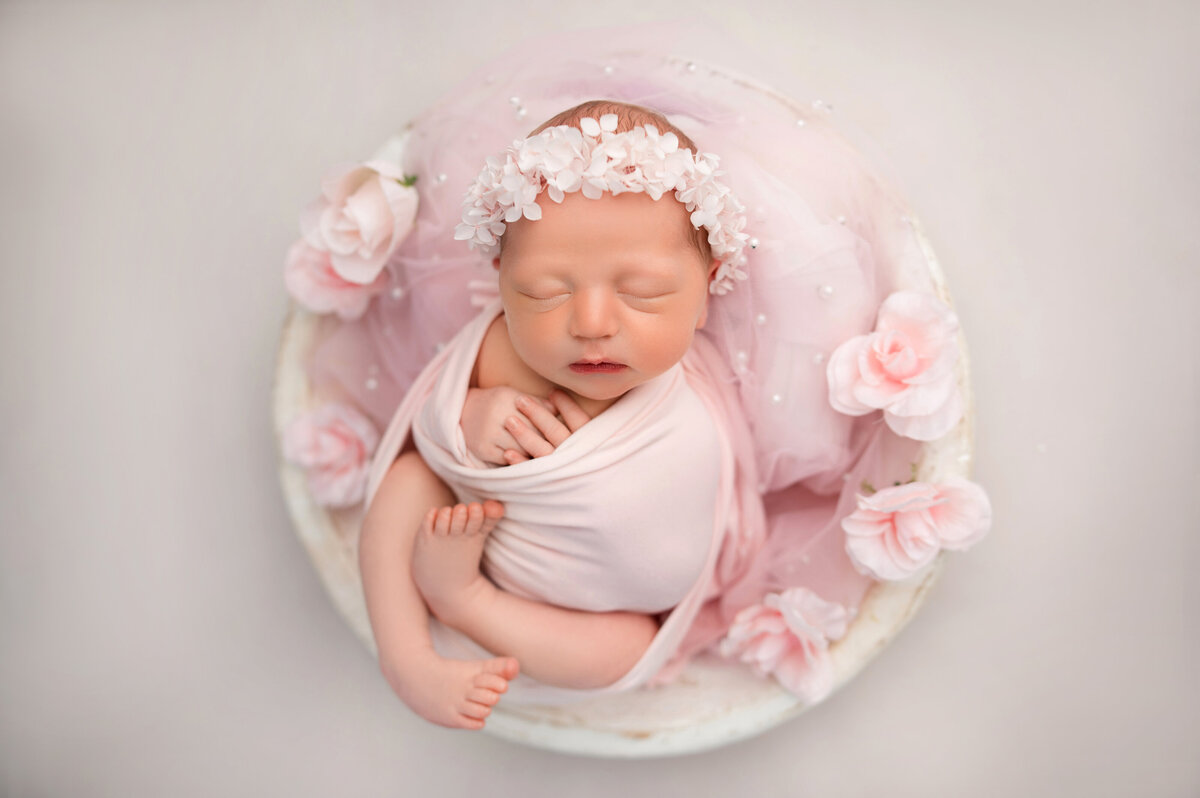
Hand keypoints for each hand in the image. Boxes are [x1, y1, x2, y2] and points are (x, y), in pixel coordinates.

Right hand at [460, 387, 589, 465]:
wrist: (463, 411)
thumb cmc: (498, 403)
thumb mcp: (515, 396)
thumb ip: (539, 404)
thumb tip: (562, 413)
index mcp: (508, 397)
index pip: (536, 414)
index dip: (552, 426)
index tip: (568, 435)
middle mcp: (497, 414)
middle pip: (531, 432)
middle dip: (547, 442)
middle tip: (565, 451)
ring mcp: (489, 433)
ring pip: (520, 448)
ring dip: (536, 455)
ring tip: (552, 461)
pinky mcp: (483, 449)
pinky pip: (507, 460)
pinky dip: (520, 463)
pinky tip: (532, 466)